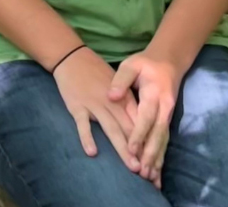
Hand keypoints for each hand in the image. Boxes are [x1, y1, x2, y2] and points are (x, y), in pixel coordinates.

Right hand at [53, 47, 140, 173]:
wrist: (72, 57)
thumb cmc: (96, 71)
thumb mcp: (117, 84)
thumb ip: (127, 103)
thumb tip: (141, 125)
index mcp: (122, 97)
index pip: (138, 121)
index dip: (147, 140)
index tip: (155, 159)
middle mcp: (110, 102)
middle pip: (127, 129)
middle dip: (139, 150)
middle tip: (149, 170)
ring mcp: (93, 105)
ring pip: (110, 129)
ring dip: (122, 148)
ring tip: (132, 166)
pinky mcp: (77, 106)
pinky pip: (83, 124)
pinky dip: (87, 137)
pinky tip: (92, 152)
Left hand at [108, 53, 182, 188]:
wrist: (169, 61)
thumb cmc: (146, 63)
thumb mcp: (131, 64)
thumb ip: (121, 80)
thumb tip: (111, 96)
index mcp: (154, 94)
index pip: (146, 117)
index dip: (139, 133)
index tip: (131, 148)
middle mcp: (164, 107)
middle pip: (158, 133)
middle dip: (150, 154)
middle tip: (141, 172)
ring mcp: (168, 115)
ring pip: (163, 140)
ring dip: (156, 159)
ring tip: (149, 178)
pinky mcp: (167, 121)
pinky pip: (165, 141)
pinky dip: (160, 157)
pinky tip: (156, 171)